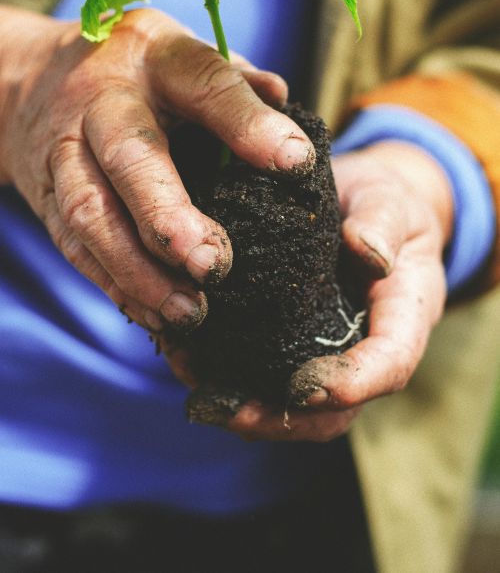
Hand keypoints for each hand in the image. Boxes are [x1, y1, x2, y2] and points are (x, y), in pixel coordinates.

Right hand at [0, 5, 314, 333]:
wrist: (34, 77)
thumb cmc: (137, 71)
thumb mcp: (184, 53)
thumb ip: (234, 80)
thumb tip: (284, 102)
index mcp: (156, 59)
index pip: (205, 84)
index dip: (248, 124)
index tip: (296, 163)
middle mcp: (104, 104)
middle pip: (130, 158)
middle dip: (168, 217)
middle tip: (214, 264)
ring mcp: (66, 152)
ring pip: (91, 215)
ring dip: (138, 270)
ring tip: (190, 310)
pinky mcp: (47, 197)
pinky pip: (75, 247)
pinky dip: (115, 285)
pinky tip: (155, 314)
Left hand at [225, 140, 453, 440]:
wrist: (363, 207)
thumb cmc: (384, 203)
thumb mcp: (390, 201)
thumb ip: (382, 222)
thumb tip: (368, 251)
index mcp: (403, 317)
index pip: (390, 364)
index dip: (353, 385)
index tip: (304, 387)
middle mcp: (363, 348)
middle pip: (335, 409)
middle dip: (284, 418)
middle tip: (231, 410)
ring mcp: (325, 352)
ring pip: (295, 407)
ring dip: (249, 412)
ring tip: (200, 397)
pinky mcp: (291, 343)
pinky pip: (266, 379)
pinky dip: (228, 382)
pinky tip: (188, 364)